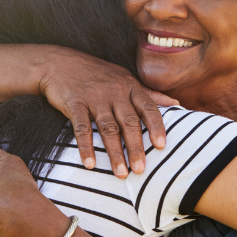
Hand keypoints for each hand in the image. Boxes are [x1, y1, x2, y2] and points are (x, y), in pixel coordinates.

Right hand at [36, 49, 182, 177]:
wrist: (60, 63)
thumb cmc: (96, 74)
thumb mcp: (125, 78)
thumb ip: (149, 93)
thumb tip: (176, 103)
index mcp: (130, 86)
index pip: (148, 108)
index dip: (156, 126)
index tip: (161, 146)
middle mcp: (115, 91)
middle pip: (129, 122)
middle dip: (136, 147)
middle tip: (140, 169)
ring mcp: (94, 98)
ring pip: (108, 129)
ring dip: (115, 153)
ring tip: (121, 173)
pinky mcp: (74, 104)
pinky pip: (81, 129)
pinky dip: (86, 147)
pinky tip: (90, 164)